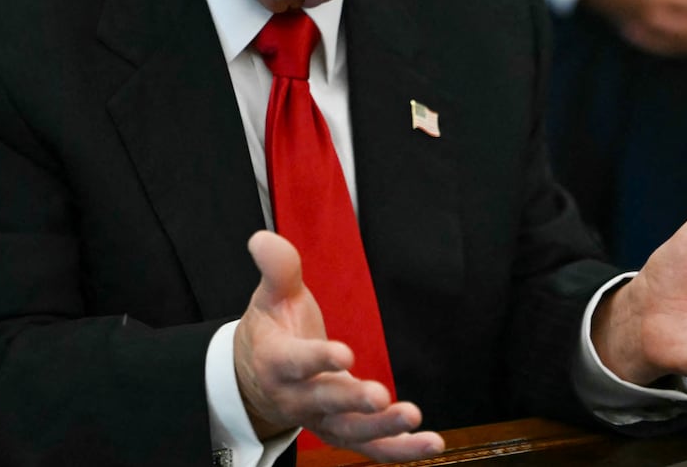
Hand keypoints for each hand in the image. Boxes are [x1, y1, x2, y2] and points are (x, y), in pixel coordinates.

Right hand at [233, 232, 443, 460]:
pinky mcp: (341, 432)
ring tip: (413, 418)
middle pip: (325, 402)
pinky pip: (370, 447)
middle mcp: (297, 398)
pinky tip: (430, 442)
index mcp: (277, 362)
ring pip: (350, 431)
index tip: (345, 354)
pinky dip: (398, 450)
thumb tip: (264, 239)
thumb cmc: (272, 330)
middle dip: (353, 400)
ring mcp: (320, 420)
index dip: (318, 359)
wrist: (257, 378)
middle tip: (381, 397)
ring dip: (382, 430)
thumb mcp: (270, 296)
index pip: (296, 363)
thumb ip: (277, 269)